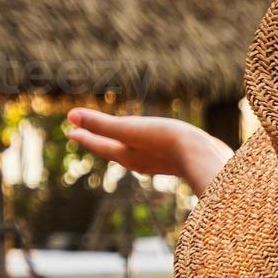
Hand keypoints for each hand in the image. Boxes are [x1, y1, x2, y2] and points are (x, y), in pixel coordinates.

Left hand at [66, 109, 232, 196]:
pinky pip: (157, 152)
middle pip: (115, 151)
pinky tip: (158, 145)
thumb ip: (101, 124)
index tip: (70, 132)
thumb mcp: (130, 129)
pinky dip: (148, 146)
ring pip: (136, 153)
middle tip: (89, 136)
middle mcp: (141, 162)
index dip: (84, 136)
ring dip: (125, 145)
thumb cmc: (167, 142)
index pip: (99, 145)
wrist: (207, 157)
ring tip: (122, 140)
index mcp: (126, 155)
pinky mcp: (180, 159)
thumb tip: (70, 116)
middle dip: (102, 142)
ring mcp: (161, 162)